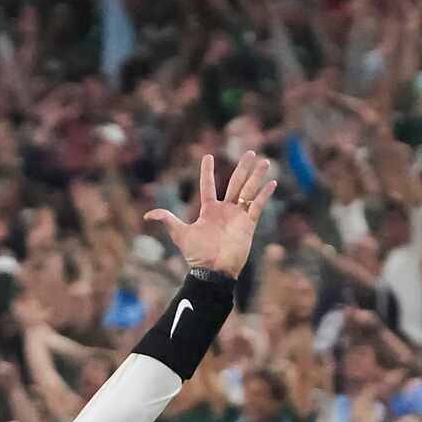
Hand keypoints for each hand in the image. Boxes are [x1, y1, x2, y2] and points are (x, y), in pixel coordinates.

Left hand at [144, 151, 275, 277]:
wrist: (213, 270)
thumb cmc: (197, 254)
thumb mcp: (180, 234)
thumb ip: (167, 220)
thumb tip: (148, 215)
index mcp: (209, 210)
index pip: (208, 186)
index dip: (207, 171)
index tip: (208, 156)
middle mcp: (225, 210)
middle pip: (235, 183)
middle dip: (243, 168)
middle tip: (250, 152)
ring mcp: (237, 216)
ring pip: (249, 191)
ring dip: (256, 176)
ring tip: (264, 161)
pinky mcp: (248, 224)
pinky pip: (257, 206)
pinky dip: (265, 195)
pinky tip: (272, 183)